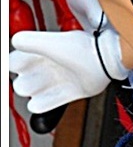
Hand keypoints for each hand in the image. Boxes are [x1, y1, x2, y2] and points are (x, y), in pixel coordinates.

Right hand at [9, 28, 126, 112]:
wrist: (104, 62)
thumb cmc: (82, 50)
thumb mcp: (51, 43)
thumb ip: (30, 42)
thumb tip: (14, 41)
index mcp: (39, 53)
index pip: (14, 62)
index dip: (14, 65)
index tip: (17, 66)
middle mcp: (46, 67)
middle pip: (20, 82)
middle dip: (24, 82)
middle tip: (34, 77)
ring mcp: (56, 81)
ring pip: (30, 93)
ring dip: (32, 92)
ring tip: (42, 86)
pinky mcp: (67, 93)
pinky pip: (44, 105)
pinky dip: (40, 105)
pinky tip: (41, 102)